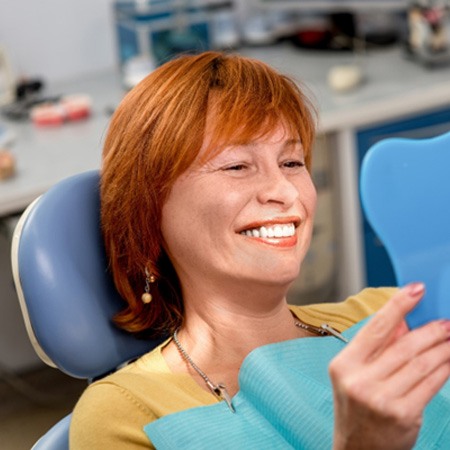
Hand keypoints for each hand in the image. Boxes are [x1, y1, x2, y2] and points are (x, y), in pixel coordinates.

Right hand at [329, 283, 449, 449]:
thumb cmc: (357, 409)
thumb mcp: (357, 375)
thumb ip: (378, 348)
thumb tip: (405, 322)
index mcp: (344, 364)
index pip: (375, 328)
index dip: (398, 306)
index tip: (416, 289)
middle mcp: (360, 380)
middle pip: (404, 346)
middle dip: (431, 330)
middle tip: (447, 322)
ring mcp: (381, 399)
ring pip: (421, 363)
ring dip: (443, 348)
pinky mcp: (403, 415)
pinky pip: (431, 383)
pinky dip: (446, 368)